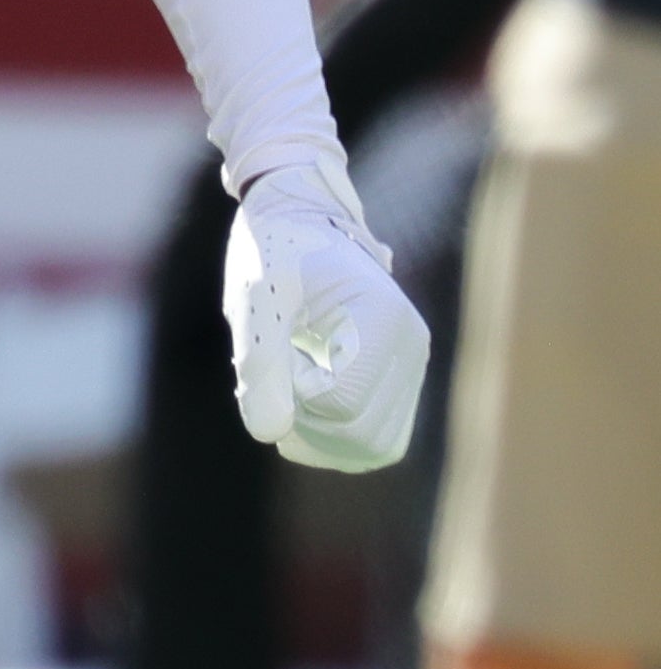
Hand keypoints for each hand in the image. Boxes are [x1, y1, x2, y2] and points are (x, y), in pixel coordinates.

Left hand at [225, 151, 428, 470]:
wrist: (300, 222)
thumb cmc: (274, 253)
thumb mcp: (256, 302)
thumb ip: (261, 366)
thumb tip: (270, 434)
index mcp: (384, 321)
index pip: (339, 402)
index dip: (293, 391)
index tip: (275, 348)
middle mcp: (412, 348)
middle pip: (360, 434)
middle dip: (304, 420)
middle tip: (274, 372)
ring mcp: (412, 367)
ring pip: (373, 446)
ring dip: (319, 435)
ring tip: (286, 385)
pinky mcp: (400, 381)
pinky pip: (377, 437)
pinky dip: (336, 436)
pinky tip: (300, 403)